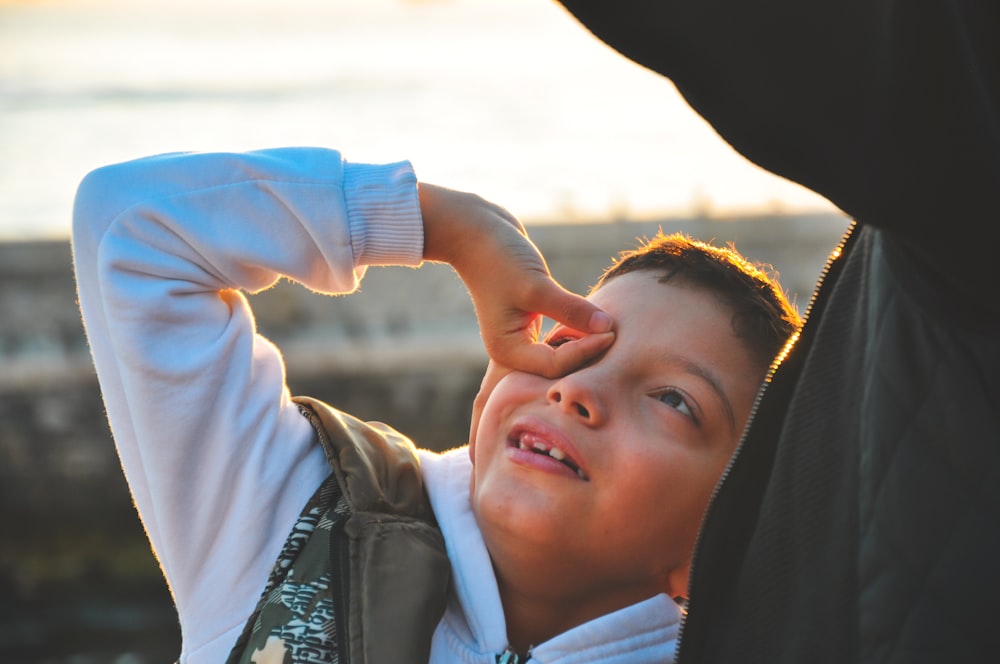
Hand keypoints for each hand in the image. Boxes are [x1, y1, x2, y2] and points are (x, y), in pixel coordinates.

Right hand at [419, 183, 614, 377]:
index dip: (585, 352)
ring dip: (585, 341)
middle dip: (586, 353)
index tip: (611, 332)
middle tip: (616, 334)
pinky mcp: (531, 317)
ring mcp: (522, 333)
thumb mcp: (536, 285)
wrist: (475, 229)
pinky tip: (596, 319)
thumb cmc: (498, 257)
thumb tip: (607, 328)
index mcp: (507, 350)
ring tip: (610, 328)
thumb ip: (571, 309)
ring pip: (561, 351)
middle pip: (558, 365)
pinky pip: (560, 333)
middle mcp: (514, 348)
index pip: (554, 366)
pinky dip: (577, 329)